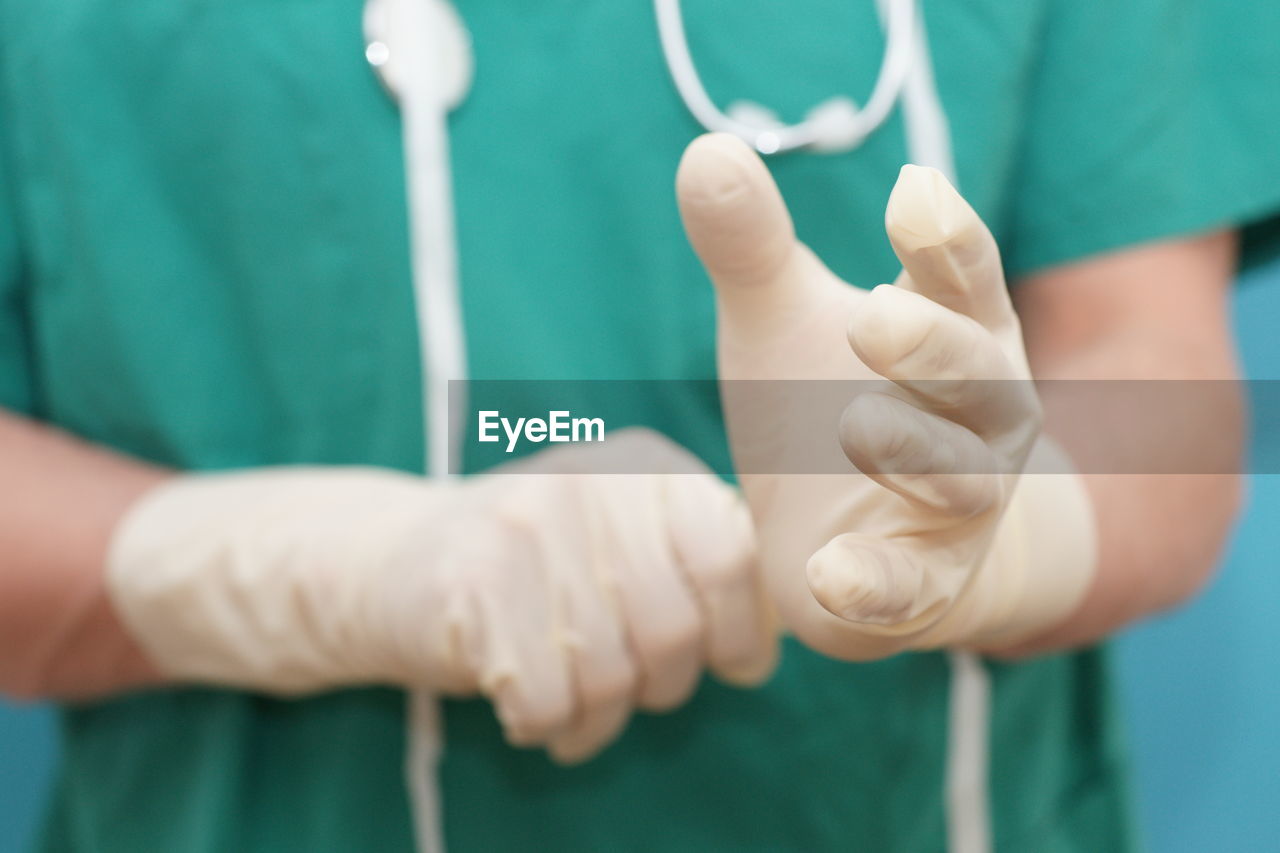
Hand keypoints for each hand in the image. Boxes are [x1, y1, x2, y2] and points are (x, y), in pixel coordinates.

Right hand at [106, 428, 775, 761]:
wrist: (386, 563)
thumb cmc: (532, 574)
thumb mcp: (622, 549)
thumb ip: (697, 577)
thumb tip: (764, 651)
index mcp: (645, 467)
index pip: (730, 553)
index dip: (740, 628)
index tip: (729, 664)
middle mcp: (591, 481)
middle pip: (673, 630)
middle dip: (658, 686)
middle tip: (619, 686)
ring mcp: (529, 524)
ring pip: (610, 675)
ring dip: (594, 718)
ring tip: (568, 700)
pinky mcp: (474, 580)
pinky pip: (548, 699)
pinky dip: (544, 726)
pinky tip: (523, 702)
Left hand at [675, 134, 1095, 658]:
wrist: (860, 541)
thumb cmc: (828, 406)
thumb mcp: (785, 321)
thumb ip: (753, 247)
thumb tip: (706, 151)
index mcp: (956, 332)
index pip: (964, 277)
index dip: (946, 239)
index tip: (911, 195)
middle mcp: (980, 416)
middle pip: (980, 374)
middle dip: (935, 347)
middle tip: (872, 318)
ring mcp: (960, 504)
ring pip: (963, 478)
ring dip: (917, 453)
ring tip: (858, 427)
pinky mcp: (923, 583)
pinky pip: (912, 588)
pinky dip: (879, 584)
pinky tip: (829, 575)